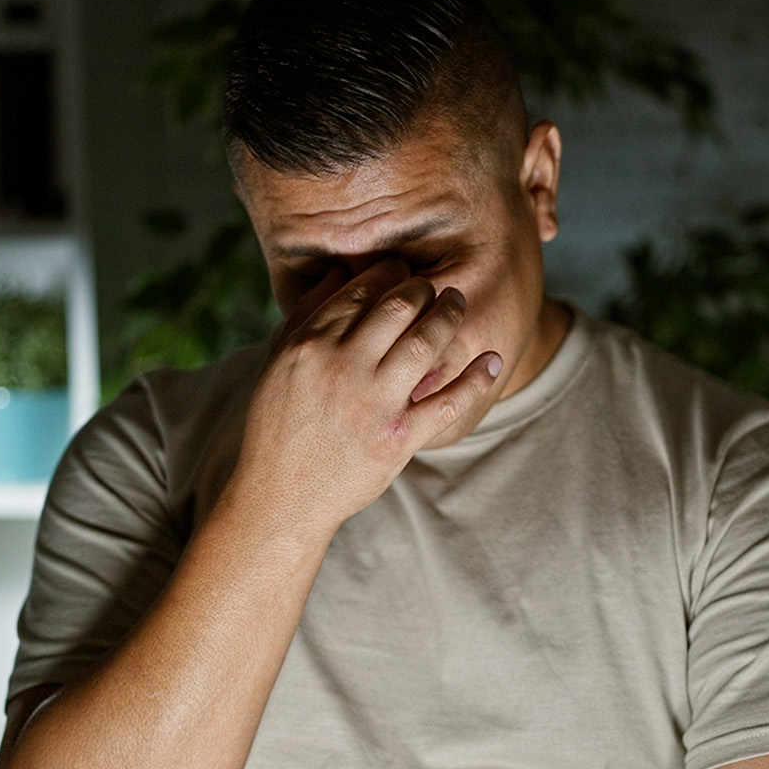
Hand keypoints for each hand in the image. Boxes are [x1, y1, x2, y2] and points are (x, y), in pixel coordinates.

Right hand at [228, 259, 502, 545]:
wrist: (280, 497)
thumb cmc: (277, 427)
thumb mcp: (278, 364)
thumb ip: (307, 315)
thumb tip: (341, 271)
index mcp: (311, 346)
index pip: (362, 289)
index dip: (390, 273)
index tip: (403, 274)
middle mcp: (343, 368)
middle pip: (400, 307)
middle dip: (425, 290)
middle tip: (438, 288)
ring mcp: (373, 405)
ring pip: (426, 343)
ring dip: (450, 317)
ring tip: (458, 305)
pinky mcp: (398, 439)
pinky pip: (448, 401)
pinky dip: (476, 379)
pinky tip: (491, 361)